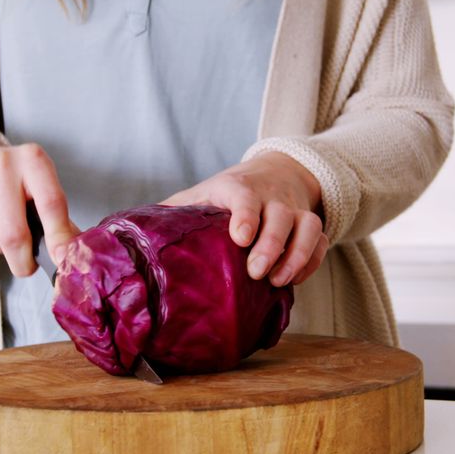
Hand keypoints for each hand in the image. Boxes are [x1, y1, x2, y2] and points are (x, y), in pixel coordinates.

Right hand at [0, 140, 78, 275]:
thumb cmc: (17, 182)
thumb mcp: (43, 187)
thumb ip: (59, 219)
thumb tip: (72, 254)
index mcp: (33, 159)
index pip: (50, 204)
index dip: (58, 237)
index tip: (64, 260)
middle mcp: (2, 165)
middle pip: (14, 234)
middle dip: (24, 260)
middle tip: (29, 265)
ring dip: (4, 250)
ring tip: (7, 229)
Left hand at [162, 153, 326, 286]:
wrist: (276, 171)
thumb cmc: (229, 192)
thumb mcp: (202, 194)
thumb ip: (175, 212)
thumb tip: (133, 235)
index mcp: (239, 188)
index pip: (245, 196)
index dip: (246, 216)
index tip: (240, 238)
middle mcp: (272, 196)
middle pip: (281, 215)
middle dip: (272, 245)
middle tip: (258, 272)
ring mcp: (295, 210)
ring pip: (309, 227)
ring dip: (298, 255)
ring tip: (278, 282)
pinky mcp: (312, 225)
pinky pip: (321, 241)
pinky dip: (313, 262)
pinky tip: (294, 281)